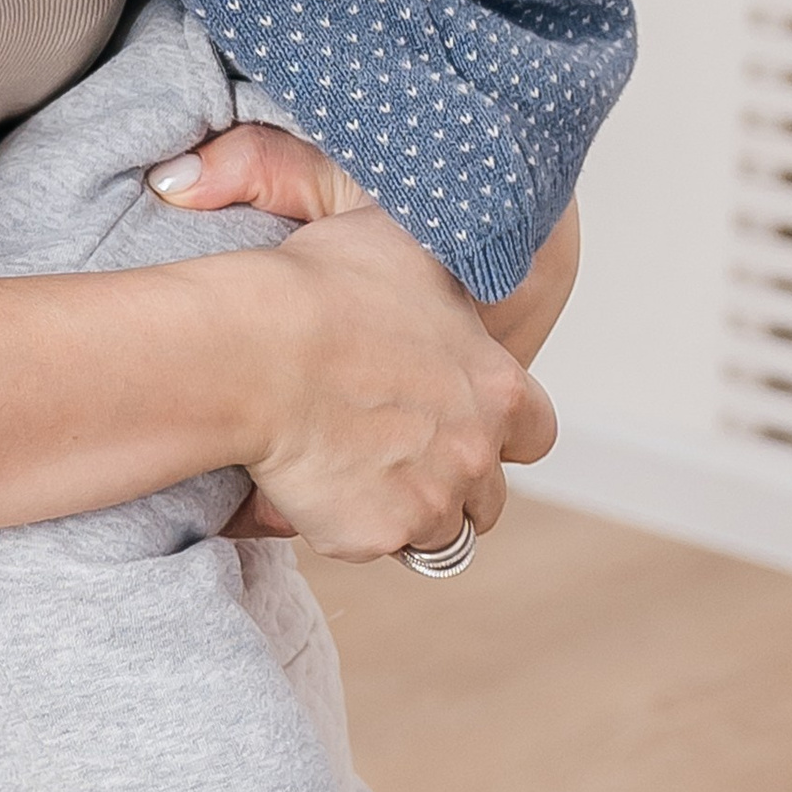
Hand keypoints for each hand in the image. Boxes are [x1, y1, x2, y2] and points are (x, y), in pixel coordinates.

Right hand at [153, 122, 572, 544]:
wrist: (255, 348)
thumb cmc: (320, 285)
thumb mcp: (403, 247)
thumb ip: (446, 271)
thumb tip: (463, 249)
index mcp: (496, 384)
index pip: (536, 430)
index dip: (501, 429)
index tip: (461, 420)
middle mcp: (477, 451)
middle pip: (489, 497)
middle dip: (453, 483)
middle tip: (397, 455)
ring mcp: (430, 500)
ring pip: (435, 532)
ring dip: (404, 510)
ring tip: (349, 472)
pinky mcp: (376, 535)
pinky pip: (367, 543)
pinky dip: (343, 523)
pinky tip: (308, 480)